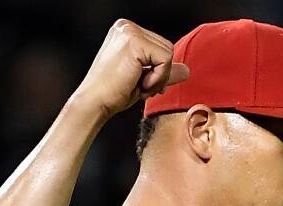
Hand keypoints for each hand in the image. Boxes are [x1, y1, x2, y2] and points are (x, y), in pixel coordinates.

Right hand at [70, 19, 188, 120]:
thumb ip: (164, 71)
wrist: (95, 103)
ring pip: (169, 54)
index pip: (161, 47)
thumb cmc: (114, 93)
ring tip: (137, 84)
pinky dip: (157, 78)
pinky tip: (138, 83)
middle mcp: (126, 26)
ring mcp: (130, 32)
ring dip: (159, 77)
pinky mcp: (135, 42)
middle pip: (168, 48)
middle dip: (160, 74)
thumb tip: (187, 70)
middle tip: (139, 85)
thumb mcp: (144, 79)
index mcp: (126, 31)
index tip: (140, 82)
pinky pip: (166, 61)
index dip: (158, 70)